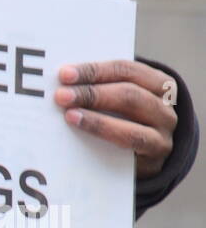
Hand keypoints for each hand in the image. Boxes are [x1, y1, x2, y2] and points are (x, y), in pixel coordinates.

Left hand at [54, 59, 177, 179]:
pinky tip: (84, 130)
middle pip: (129, 94)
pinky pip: (132, 142)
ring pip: (133, 120)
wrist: (142, 157)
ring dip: (96, 118)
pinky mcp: (157, 155)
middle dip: (92, 93)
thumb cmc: (124, 120)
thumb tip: (65, 81)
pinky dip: (105, 133)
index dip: (94, 71)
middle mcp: (165, 106)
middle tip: (62, 96)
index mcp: (158, 83)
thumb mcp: (118, 99)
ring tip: (69, 115)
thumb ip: (99, 87)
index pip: (125, 69)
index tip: (65, 74)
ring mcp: (164, 132)